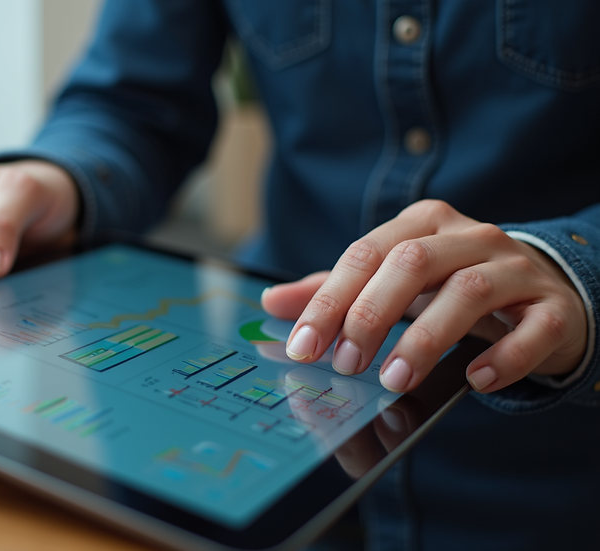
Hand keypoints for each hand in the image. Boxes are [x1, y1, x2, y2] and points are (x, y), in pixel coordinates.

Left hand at [261, 200, 587, 393]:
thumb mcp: (392, 283)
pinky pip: (534, 328)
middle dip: (370, 315)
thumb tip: (272, 302)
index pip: (366, 254)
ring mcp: (516, 270)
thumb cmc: (451, 286)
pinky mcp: (554, 307)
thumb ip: (335, 291)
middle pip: (412, 263)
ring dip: (425, 339)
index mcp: (423, 224)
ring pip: (469, 292)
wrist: (542, 292)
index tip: (304, 346)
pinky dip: (504, 356)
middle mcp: (470, 238)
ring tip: (395, 379)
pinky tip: (475, 379)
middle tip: (345, 363)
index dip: (330, 300)